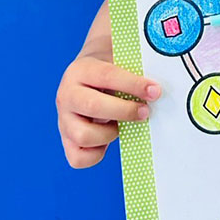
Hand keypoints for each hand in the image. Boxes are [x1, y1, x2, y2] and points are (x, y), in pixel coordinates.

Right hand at [56, 54, 160, 168]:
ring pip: (83, 136)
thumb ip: (135, 69)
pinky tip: (108, 139)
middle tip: (146, 112)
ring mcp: (63, 119)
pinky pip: (78, 158)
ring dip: (110, 134)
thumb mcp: (118, 61)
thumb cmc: (110, 73)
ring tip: (122, 126)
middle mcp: (67, 94)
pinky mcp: (66, 140)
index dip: (133, 85)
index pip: (107, 76)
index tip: (155, 91)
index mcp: (81, 70)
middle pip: (94, 107)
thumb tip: (156, 86)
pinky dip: (97, 154)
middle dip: (126, 111)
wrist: (87, 78)